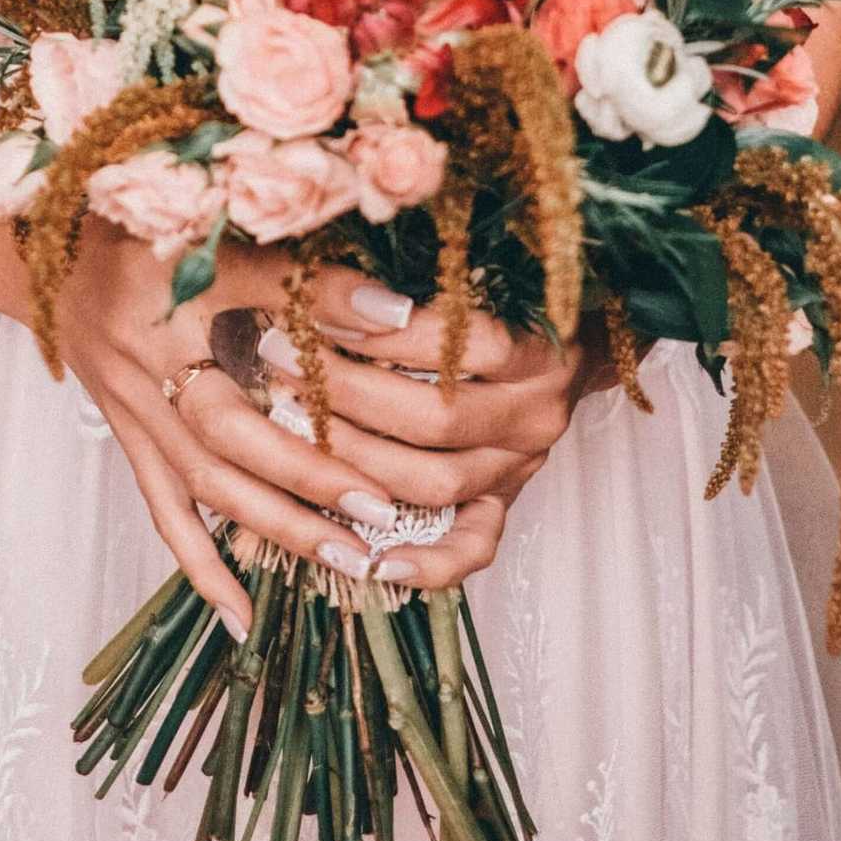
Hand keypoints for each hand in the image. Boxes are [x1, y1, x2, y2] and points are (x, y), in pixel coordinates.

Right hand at [57, 221, 489, 639]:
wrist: (42, 250)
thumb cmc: (141, 231)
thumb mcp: (219, 236)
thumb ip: (307, 275)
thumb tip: (399, 311)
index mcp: (175, 316)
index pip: (250, 385)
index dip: (313, 424)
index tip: (378, 460)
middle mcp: (152, 376)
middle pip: (229, 450)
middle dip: (304, 488)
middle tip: (378, 521)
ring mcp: (136, 415)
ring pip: (204, 487)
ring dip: (272, 528)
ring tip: (344, 564)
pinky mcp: (130, 441)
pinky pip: (165, 512)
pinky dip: (201, 564)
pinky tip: (242, 613)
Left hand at [251, 287, 596, 593]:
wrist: (564, 350)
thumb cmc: (496, 301)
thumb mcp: (470, 276)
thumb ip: (412, 280)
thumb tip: (323, 279)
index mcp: (535, 349)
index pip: (458, 342)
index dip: (381, 333)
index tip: (312, 313)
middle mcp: (536, 414)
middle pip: (434, 420)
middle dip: (344, 395)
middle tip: (276, 364)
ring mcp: (521, 466)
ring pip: (436, 484)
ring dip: (353, 462)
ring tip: (285, 430)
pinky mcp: (506, 505)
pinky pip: (472, 550)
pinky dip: (423, 564)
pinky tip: (369, 559)